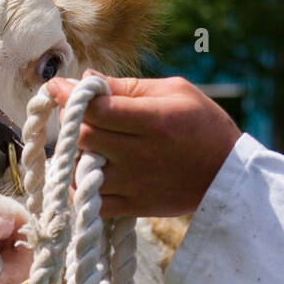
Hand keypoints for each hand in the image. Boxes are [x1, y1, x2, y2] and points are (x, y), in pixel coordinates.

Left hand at [46, 72, 241, 218]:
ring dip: (74, 157)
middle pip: (84, 137)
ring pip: (81, 170)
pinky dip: (82, 188)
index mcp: (153, 120)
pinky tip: (88, 173)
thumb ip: (128, 87)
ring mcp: (135, 183)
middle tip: (77, 116)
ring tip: (85, 145)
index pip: (97, 109)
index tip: (56, 87)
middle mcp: (140, 153)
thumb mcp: (175, 92)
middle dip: (73, 123)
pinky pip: (92, 202)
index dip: (69, 96)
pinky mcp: (133, 206)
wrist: (227, 176)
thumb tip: (86, 77)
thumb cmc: (203, 125)